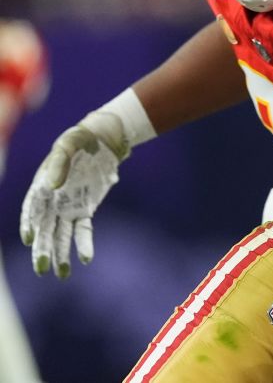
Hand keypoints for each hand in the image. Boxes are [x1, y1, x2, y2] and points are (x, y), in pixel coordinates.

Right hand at [20, 111, 128, 278]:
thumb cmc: (79, 140)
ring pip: (61, 235)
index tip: (29, 239)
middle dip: (42, 249)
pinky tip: (85, 258)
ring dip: (60, 253)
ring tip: (61, 274)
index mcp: (41, 186)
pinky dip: (84, 244)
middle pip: (44, 229)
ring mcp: (68, 207)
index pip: (32, 209)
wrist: (101, 141)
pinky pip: (83, 230)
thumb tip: (52, 186)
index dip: (29, 224)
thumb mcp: (68, 144)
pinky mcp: (85, 210)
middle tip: (41, 269)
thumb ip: (58, 163)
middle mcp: (52, 201)